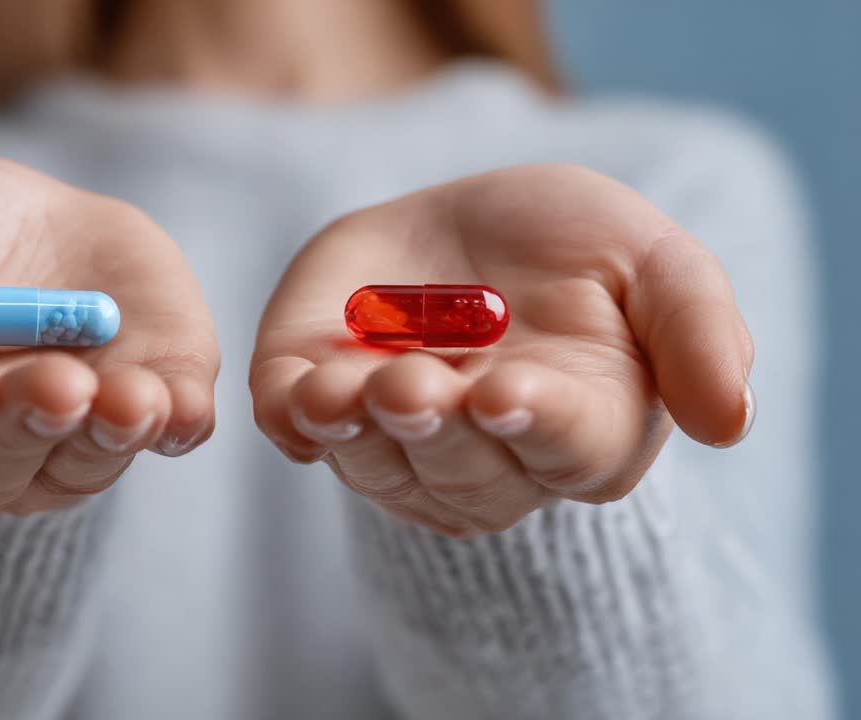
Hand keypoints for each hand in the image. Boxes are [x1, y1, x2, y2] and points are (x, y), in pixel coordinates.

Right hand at [0, 155, 218, 516]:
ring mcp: (67, 440)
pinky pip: (164, 434)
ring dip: (106, 435)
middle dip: (26, 423)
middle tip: (53, 383)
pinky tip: (182, 410)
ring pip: (82, 463)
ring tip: (129, 399)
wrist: (24, 214)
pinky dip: (176, 425)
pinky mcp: (146, 404)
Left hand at [251, 164, 753, 536]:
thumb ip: (698, 331)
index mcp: (579, 423)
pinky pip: (301, 433)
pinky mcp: (319, 408)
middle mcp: (486, 456)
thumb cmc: (570, 245)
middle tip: (415, 385)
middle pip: (463, 473)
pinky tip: (297, 394)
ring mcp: (396, 444)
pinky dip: (294, 419)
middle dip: (435, 430)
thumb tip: (730, 423)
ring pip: (376, 464)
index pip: (568, 448)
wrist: (464, 222)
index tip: (508, 394)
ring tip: (342, 389)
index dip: (539, 425)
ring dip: (357, 432)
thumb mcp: (651, 259)